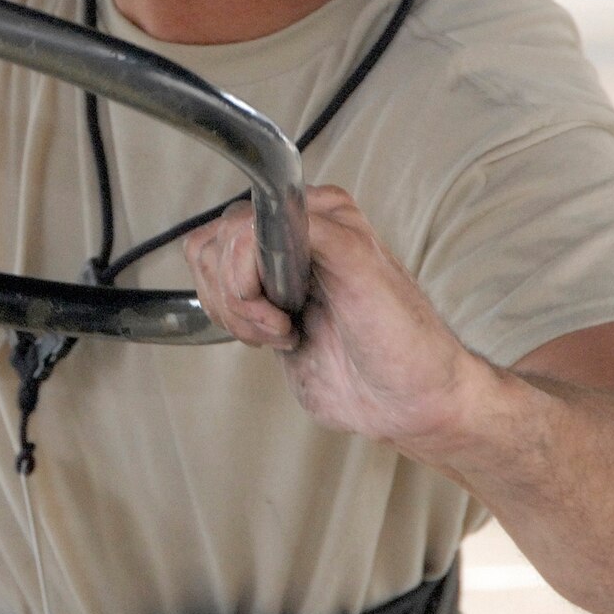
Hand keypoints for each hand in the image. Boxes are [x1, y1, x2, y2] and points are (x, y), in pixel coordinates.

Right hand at [184, 186, 490, 455]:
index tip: (279, 294)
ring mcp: (274, 272)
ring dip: (235, 310)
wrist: (405, 400)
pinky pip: (213, 295)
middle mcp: (294, 235)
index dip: (246, 261)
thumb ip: (319, 233)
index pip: (246, 215)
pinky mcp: (262, 306)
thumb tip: (271, 212)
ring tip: (281, 328)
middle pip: (218, 241)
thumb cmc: (404, 340)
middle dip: (240, 292)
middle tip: (282, 316)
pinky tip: (273, 336)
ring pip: (208, 266)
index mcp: (321, 214)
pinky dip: (230, 321)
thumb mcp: (366, 273)